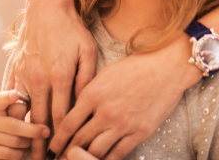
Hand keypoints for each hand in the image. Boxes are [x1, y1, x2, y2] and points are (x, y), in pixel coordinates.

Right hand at [0, 90, 50, 159]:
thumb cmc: (4, 123)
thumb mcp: (7, 112)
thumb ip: (19, 107)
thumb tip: (41, 104)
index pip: (0, 99)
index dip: (8, 97)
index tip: (16, 95)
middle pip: (13, 125)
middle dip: (32, 130)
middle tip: (46, 131)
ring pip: (14, 141)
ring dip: (27, 142)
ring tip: (32, 141)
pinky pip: (10, 153)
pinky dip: (20, 153)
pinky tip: (24, 150)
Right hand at [9, 0, 97, 159]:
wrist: (45, 6)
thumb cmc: (70, 27)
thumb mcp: (87, 50)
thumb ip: (86, 79)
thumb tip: (85, 104)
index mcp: (59, 76)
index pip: (61, 117)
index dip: (62, 139)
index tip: (64, 154)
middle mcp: (39, 79)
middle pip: (40, 122)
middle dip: (42, 146)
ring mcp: (24, 75)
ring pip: (25, 113)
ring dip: (27, 134)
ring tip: (31, 153)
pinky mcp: (15, 70)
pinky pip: (13, 98)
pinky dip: (15, 115)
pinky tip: (17, 127)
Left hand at [49, 34, 197, 159]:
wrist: (166, 68)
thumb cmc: (135, 67)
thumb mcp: (106, 74)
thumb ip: (89, 93)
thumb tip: (75, 112)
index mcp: (94, 93)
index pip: (68, 123)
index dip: (58, 139)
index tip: (52, 148)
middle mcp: (106, 112)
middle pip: (79, 141)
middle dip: (67, 153)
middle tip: (60, 159)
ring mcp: (123, 124)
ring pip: (96, 152)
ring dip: (84, 159)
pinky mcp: (139, 133)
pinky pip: (117, 154)